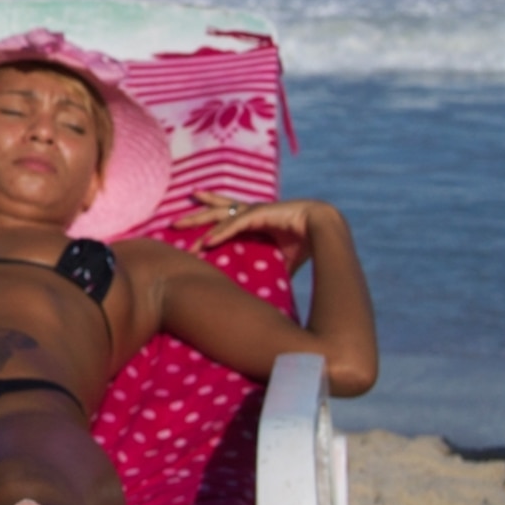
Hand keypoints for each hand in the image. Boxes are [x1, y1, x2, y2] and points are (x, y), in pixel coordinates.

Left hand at [171, 193, 336, 269]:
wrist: (329, 230)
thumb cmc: (307, 243)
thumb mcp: (281, 259)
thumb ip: (268, 268)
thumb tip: (260, 295)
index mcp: (257, 220)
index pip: (227, 217)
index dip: (210, 219)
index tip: (191, 225)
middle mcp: (254, 212)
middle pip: (218, 211)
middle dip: (197, 216)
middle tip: (175, 223)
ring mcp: (257, 210)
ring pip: (221, 214)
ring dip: (201, 222)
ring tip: (180, 227)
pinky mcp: (264, 212)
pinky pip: (237, 223)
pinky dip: (222, 232)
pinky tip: (208, 241)